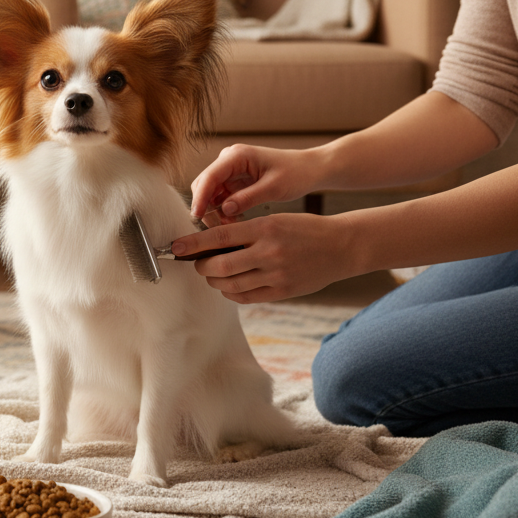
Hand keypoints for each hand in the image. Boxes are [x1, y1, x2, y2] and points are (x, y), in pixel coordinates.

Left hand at [169, 213, 355, 303]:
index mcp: (265, 228)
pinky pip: (246, 297)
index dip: (193, 244)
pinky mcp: (282, 291)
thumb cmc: (304, 229)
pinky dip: (231, 292)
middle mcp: (269, 252)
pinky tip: (229, 285)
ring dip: (214, 282)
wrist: (341, 246)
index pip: (219, 237)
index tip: (175, 247)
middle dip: (202, 267)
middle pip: (219, 266)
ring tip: (213, 274)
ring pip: (230, 284)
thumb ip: (245, 231)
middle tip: (198, 264)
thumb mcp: (274, 220)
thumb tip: (209, 242)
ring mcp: (276, 274)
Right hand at [189, 145, 322, 223]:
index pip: (209, 177)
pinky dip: (223, 210)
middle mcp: (229, 160)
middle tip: (218, 227)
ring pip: (209, 193)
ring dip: (215, 211)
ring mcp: (230, 170)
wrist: (310, 169)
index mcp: (237, 156)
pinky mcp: (234, 181)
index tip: (197, 216)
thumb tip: (223, 210)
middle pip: (204, 185)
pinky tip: (234, 220)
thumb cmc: (296, 173)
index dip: (200, 198)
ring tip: (231, 225)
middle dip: (206, 207)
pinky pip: (220, 197)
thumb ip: (248, 198)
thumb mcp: (274, 187)